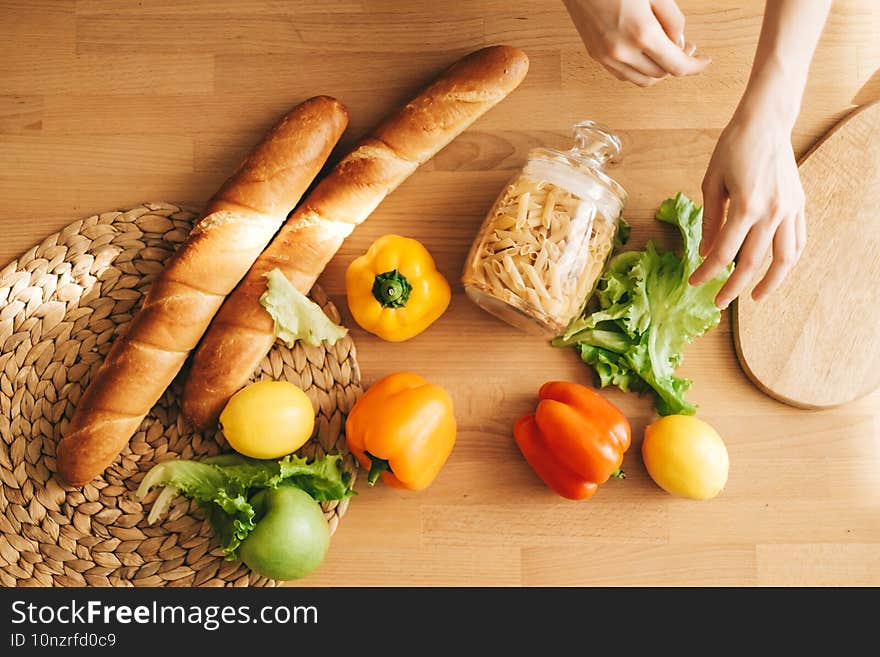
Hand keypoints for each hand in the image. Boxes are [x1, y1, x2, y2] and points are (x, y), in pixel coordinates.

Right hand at [562, 0, 710, 86]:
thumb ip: (672, 20)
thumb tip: (679, 43)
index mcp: (641, 33)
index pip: (677, 66)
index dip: (695, 66)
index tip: (703, 61)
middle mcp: (622, 51)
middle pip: (661, 74)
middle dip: (677, 64)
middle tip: (686, 48)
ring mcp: (606, 56)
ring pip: (642, 80)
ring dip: (658, 71)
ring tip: (665, 53)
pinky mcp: (596, 56)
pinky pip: (624, 75)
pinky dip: (639, 70)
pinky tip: (644, 55)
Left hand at [689, 110, 805, 307]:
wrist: (766, 122)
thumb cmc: (733, 148)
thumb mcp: (711, 183)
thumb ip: (709, 220)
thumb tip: (705, 253)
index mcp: (746, 206)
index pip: (724, 252)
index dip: (707, 273)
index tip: (694, 283)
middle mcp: (772, 212)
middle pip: (753, 262)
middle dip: (733, 286)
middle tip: (719, 302)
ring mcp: (790, 209)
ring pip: (785, 258)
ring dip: (771, 282)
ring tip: (754, 297)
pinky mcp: (799, 205)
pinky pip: (798, 240)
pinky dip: (788, 260)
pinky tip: (776, 270)